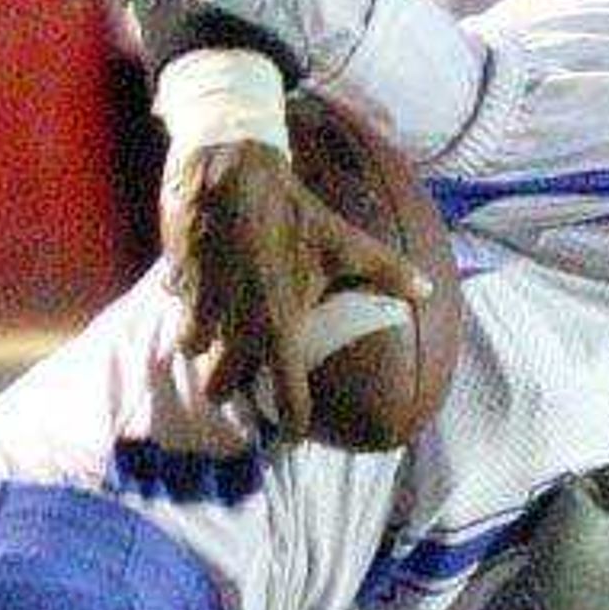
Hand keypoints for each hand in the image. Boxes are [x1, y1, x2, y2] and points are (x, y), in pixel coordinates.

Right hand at [162, 140, 431, 437]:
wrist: (232, 172)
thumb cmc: (293, 212)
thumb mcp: (344, 244)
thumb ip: (388, 273)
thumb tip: (428, 289)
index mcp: (279, 326)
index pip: (287, 397)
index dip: (292, 424)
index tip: (291, 437)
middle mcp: (238, 327)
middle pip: (221, 386)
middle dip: (228, 387)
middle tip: (239, 379)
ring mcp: (204, 309)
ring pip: (194, 353)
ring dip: (205, 349)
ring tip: (217, 338)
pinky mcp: (180, 288)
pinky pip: (180, 315)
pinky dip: (189, 314)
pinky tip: (201, 299)